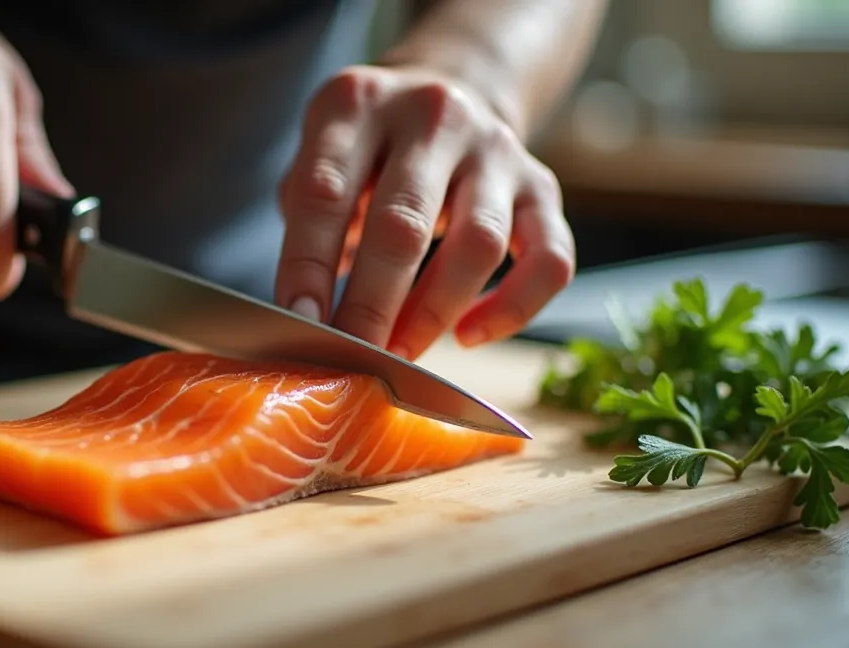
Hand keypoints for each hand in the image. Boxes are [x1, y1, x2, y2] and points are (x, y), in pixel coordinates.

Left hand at [275, 65, 574, 358]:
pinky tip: (468, 336)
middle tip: (351, 358)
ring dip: (435, 312)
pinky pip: (549, 259)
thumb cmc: (367, 150)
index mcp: (359, 103)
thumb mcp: (321, 155)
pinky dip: (512, 309)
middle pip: (404, 223)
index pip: (325, 190)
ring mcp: (495, 148)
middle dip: (371, 304)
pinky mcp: (542, 185)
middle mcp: (433, 115)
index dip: (307, 263)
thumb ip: (306, 217)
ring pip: (480, 243)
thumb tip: (305, 313)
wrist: (454, 87)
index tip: (300, 322)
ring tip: (399, 353)